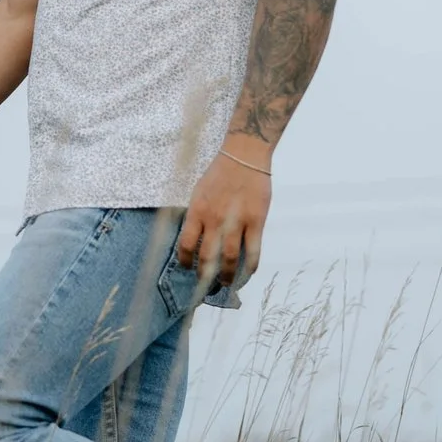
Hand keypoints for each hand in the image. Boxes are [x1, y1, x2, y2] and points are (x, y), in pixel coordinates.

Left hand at [176, 147, 271, 291]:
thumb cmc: (219, 173)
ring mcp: (237, 221)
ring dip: (227, 275)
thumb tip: (194, 238)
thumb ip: (196, 215)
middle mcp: (215, 219)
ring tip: (225, 283)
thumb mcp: (198, 192)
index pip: (186, 244)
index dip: (185, 261)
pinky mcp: (256, 221)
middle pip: (207, 257)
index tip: (187, 268)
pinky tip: (247, 273)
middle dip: (204, 276)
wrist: (244, 157)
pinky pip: (253, 250)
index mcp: (197, 211)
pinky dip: (250, 266)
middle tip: (205, 285)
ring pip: (230, 258)